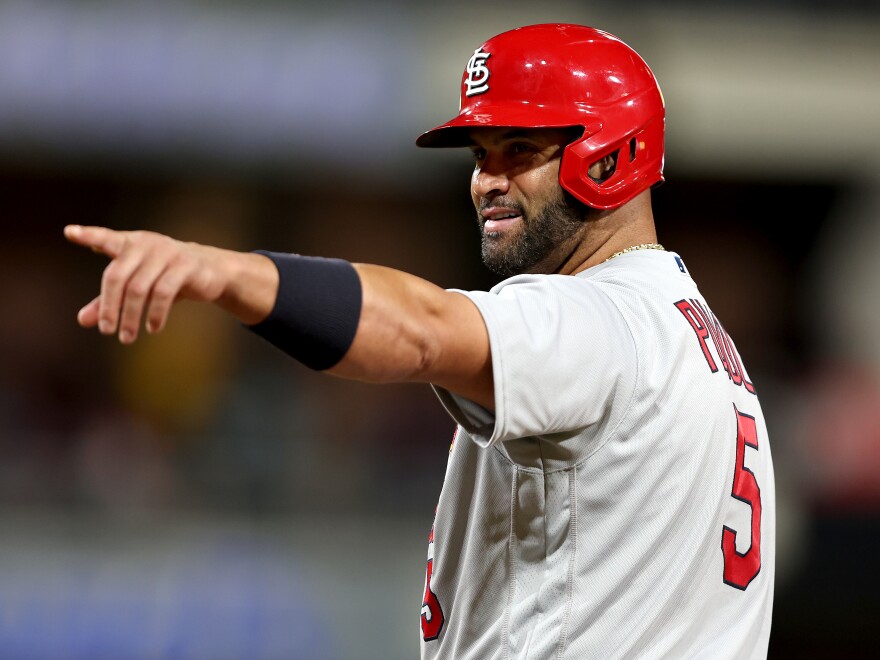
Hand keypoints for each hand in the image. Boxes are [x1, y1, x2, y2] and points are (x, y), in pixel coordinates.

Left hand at [65, 225, 254, 343]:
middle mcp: (146, 244)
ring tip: (127, 338)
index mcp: (130, 244)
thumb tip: (82, 320)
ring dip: (131, 317)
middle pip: (117, 276)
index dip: (89, 235)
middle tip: (106, 331)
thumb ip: (108, 300)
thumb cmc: (165, 276)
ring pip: (140, 289)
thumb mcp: (136, 286)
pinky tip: (152, 328)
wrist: (211, 270)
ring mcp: (167, 253)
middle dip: (110, 307)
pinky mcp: (186, 266)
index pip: (106, 238)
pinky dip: (155, 314)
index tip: (69, 232)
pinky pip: (164, 293)